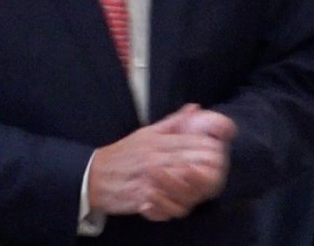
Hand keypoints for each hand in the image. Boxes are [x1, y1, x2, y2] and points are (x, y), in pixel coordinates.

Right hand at [86, 104, 233, 221]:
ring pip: (185, 186)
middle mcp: (154, 159)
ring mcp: (149, 179)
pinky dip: (179, 205)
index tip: (219, 152)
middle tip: (217, 172)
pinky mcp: (143, 198)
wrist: (94, 176)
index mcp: (156, 141)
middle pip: (193, 163)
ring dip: (196, 189)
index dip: (211, 148)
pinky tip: (183, 202)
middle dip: (210, 169)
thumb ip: (173, 123)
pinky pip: (169, 204)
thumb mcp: (146, 133)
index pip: (193, 142)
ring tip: (202, 190)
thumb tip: (194, 109)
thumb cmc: (122, 155)